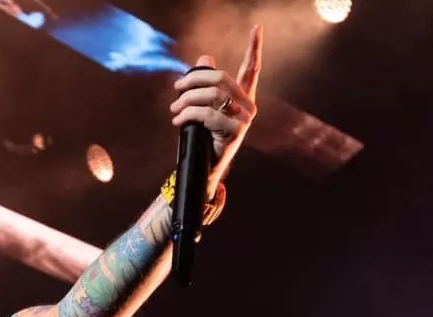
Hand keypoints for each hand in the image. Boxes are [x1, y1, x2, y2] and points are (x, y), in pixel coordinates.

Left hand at [169, 25, 262, 170]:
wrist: (205, 172)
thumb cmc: (203, 141)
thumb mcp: (202, 108)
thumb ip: (204, 85)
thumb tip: (204, 58)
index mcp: (242, 98)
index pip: (251, 69)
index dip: (254, 48)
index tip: (257, 28)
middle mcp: (248, 106)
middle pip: (221, 78)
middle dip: (194, 79)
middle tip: (176, 88)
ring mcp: (245, 119)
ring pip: (212, 95)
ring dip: (187, 99)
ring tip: (175, 109)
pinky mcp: (236, 131)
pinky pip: (208, 114)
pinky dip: (188, 114)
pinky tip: (178, 121)